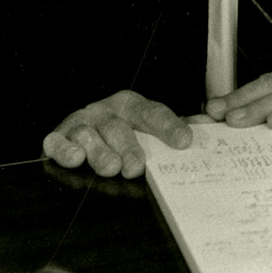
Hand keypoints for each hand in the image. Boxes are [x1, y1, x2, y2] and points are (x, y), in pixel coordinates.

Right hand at [42, 90, 192, 177]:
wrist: (90, 123)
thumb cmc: (128, 131)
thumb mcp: (151, 128)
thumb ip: (179, 128)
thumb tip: (213, 126)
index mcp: (134, 106)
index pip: (154, 114)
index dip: (169, 126)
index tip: (184, 141)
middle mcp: (108, 111)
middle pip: (119, 127)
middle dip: (128, 146)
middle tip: (136, 166)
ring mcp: (83, 123)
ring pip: (89, 134)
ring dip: (100, 151)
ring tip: (111, 167)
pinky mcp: (61, 135)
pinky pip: (58, 140)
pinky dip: (64, 148)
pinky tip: (74, 157)